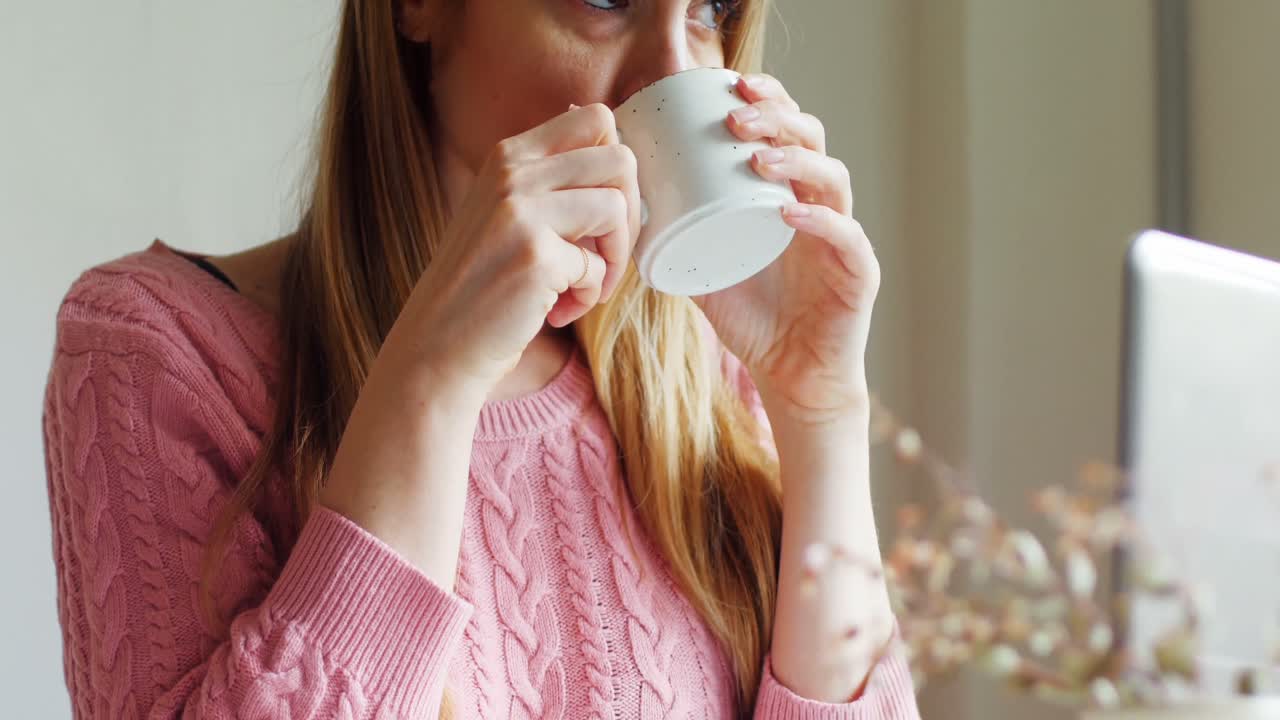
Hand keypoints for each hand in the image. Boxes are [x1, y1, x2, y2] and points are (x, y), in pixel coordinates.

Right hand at [320, 104, 639, 582]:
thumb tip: (618, 150)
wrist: (437, 348)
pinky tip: (557, 310)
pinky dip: (589, 295)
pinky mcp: (536, 256)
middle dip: (630, 211)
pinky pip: (599, 266)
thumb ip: (550, 182)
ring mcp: (522, 211)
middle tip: (605, 252)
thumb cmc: (482, 286)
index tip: (602, 213)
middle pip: (620, 159)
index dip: (617, 170)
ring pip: (618, 207)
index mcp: (509, 155)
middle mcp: (513, 173)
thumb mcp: (505, 214)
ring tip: (586, 285)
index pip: (596, 121)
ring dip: (615, 256)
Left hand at [693, 73, 877, 423]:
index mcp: (788, 194)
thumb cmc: (751, 319)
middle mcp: (821, 206)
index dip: (766, 101)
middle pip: (812, 141)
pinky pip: (847, 238)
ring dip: (794, 160)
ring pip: (832, 179)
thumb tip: (623, 204)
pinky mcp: (858, 275)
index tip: (730, 84)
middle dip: (775, 119)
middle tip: (735, 117)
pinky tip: (788, 210)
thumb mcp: (701, 268)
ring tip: (755, 156)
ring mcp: (843, 238)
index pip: (786, 130)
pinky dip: (819, 219)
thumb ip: (672, 235)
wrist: (790, 378)